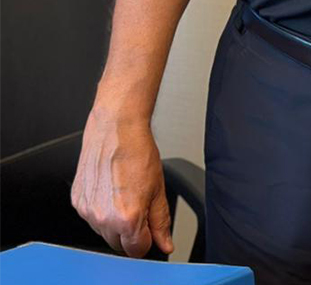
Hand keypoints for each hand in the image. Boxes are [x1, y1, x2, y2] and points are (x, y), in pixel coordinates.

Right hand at [71, 107, 173, 256]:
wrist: (116, 128)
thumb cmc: (138, 152)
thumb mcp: (158, 188)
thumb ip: (160, 221)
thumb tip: (165, 243)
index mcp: (127, 218)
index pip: (137, 250)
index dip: (147, 239)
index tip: (149, 227)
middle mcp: (103, 218)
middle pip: (119, 244)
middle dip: (131, 231)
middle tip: (139, 203)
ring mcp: (87, 211)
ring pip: (103, 231)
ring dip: (114, 221)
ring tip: (124, 191)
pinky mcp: (76, 202)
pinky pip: (90, 217)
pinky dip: (100, 209)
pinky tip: (110, 189)